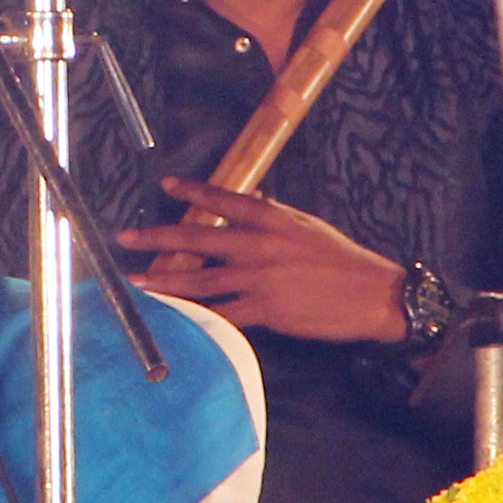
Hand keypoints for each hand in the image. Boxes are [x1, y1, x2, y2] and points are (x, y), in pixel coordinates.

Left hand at [118, 176, 406, 342]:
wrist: (376, 295)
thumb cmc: (344, 260)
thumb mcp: (309, 225)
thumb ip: (276, 213)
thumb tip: (254, 197)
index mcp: (273, 219)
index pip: (224, 199)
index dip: (193, 192)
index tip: (166, 185)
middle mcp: (261, 244)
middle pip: (200, 238)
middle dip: (158, 238)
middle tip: (126, 237)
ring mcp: (262, 278)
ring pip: (202, 279)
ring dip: (165, 280)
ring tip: (137, 281)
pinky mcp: (268, 309)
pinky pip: (224, 313)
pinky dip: (198, 316)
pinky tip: (176, 317)